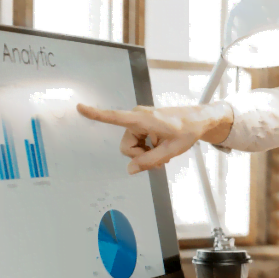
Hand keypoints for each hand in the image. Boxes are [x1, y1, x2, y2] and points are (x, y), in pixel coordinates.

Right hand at [76, 102, 233, 173]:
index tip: (80, 107)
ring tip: (162, 153)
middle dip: (140, 155)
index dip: (96, 114)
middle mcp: (138, 117)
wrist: (199, 120)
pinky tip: (160, 147)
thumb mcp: (170, 151)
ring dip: (145, 152)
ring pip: (132, 145)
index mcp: (143, 119)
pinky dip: (148, 147)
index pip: (115, 117)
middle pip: (127, 145)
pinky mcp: (144, 124)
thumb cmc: (187, 131)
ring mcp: (141, 120)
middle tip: (159, 158)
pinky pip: (138, 141)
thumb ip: (149, 161)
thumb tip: (130, 169)